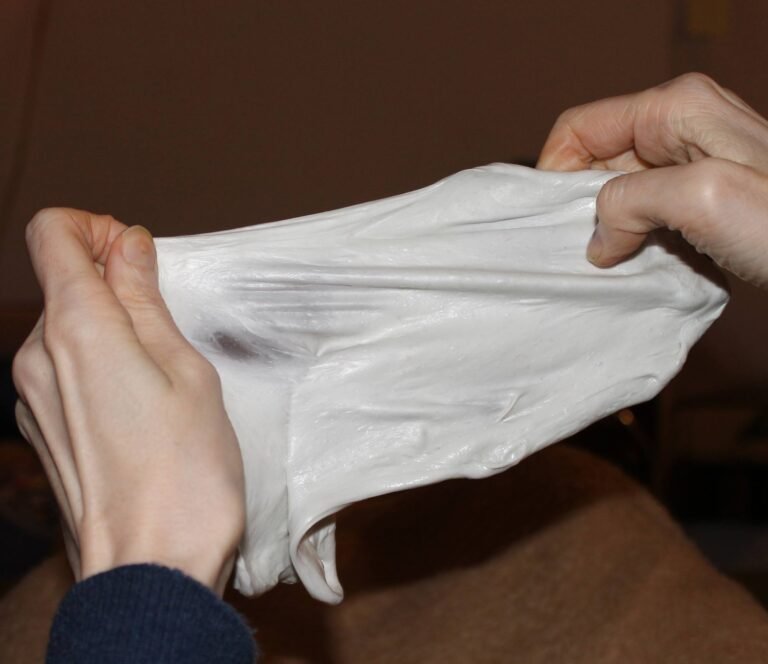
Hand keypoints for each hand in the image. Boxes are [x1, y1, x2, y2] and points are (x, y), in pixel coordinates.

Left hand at [12, 209, 244, 594]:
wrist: (150, 569)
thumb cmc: (184, 471)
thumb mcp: (186, 369)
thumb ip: (145, 301)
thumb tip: (127, 245)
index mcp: (76, 329)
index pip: (52, 233)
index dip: (95, 228)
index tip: (137, 256)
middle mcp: (37, 357)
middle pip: (63, 282)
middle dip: (113, 283)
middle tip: (169, 323)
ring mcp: (31, 398)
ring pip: (65, 330)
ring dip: (110, 329)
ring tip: (162, 374)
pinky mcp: (41, 431)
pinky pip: (63, 372)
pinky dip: (98, 367)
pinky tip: (140, 407)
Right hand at [538, 73, 767, 286]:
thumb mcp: (701, 196)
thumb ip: (630, 202)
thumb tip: (598, 236)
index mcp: (674, 108)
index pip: (579, 127)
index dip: (555, 172)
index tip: (553, 222)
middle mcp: (679, 128)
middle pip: (596, 159)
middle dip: (581, 204)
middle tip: (586, 246)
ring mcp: (691, 163)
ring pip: (618, 189)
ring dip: (607, 225)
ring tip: (614, 258)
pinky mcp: (700, 198)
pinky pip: (644, 212)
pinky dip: (632, 237)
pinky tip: (639, 261)